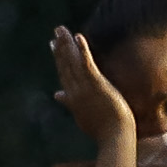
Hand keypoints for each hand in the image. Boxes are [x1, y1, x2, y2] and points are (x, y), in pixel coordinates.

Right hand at [48, 26, 135, 148]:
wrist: (113, 136)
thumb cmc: (101, 129)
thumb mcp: (81, 115)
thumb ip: (68, 102)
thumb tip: (56, 94)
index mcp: (72, 97)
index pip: (63, 73)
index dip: (58, 57)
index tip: (53, 44)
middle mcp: (74, 90)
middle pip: (65, 65)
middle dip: (60, 47)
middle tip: (56, 31)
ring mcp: (84, 87)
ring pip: (72, 62)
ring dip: (67, 44)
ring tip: (62, 30)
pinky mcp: (96, 84)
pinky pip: (87, 64)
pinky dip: (82, 50)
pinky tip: (78, 37)